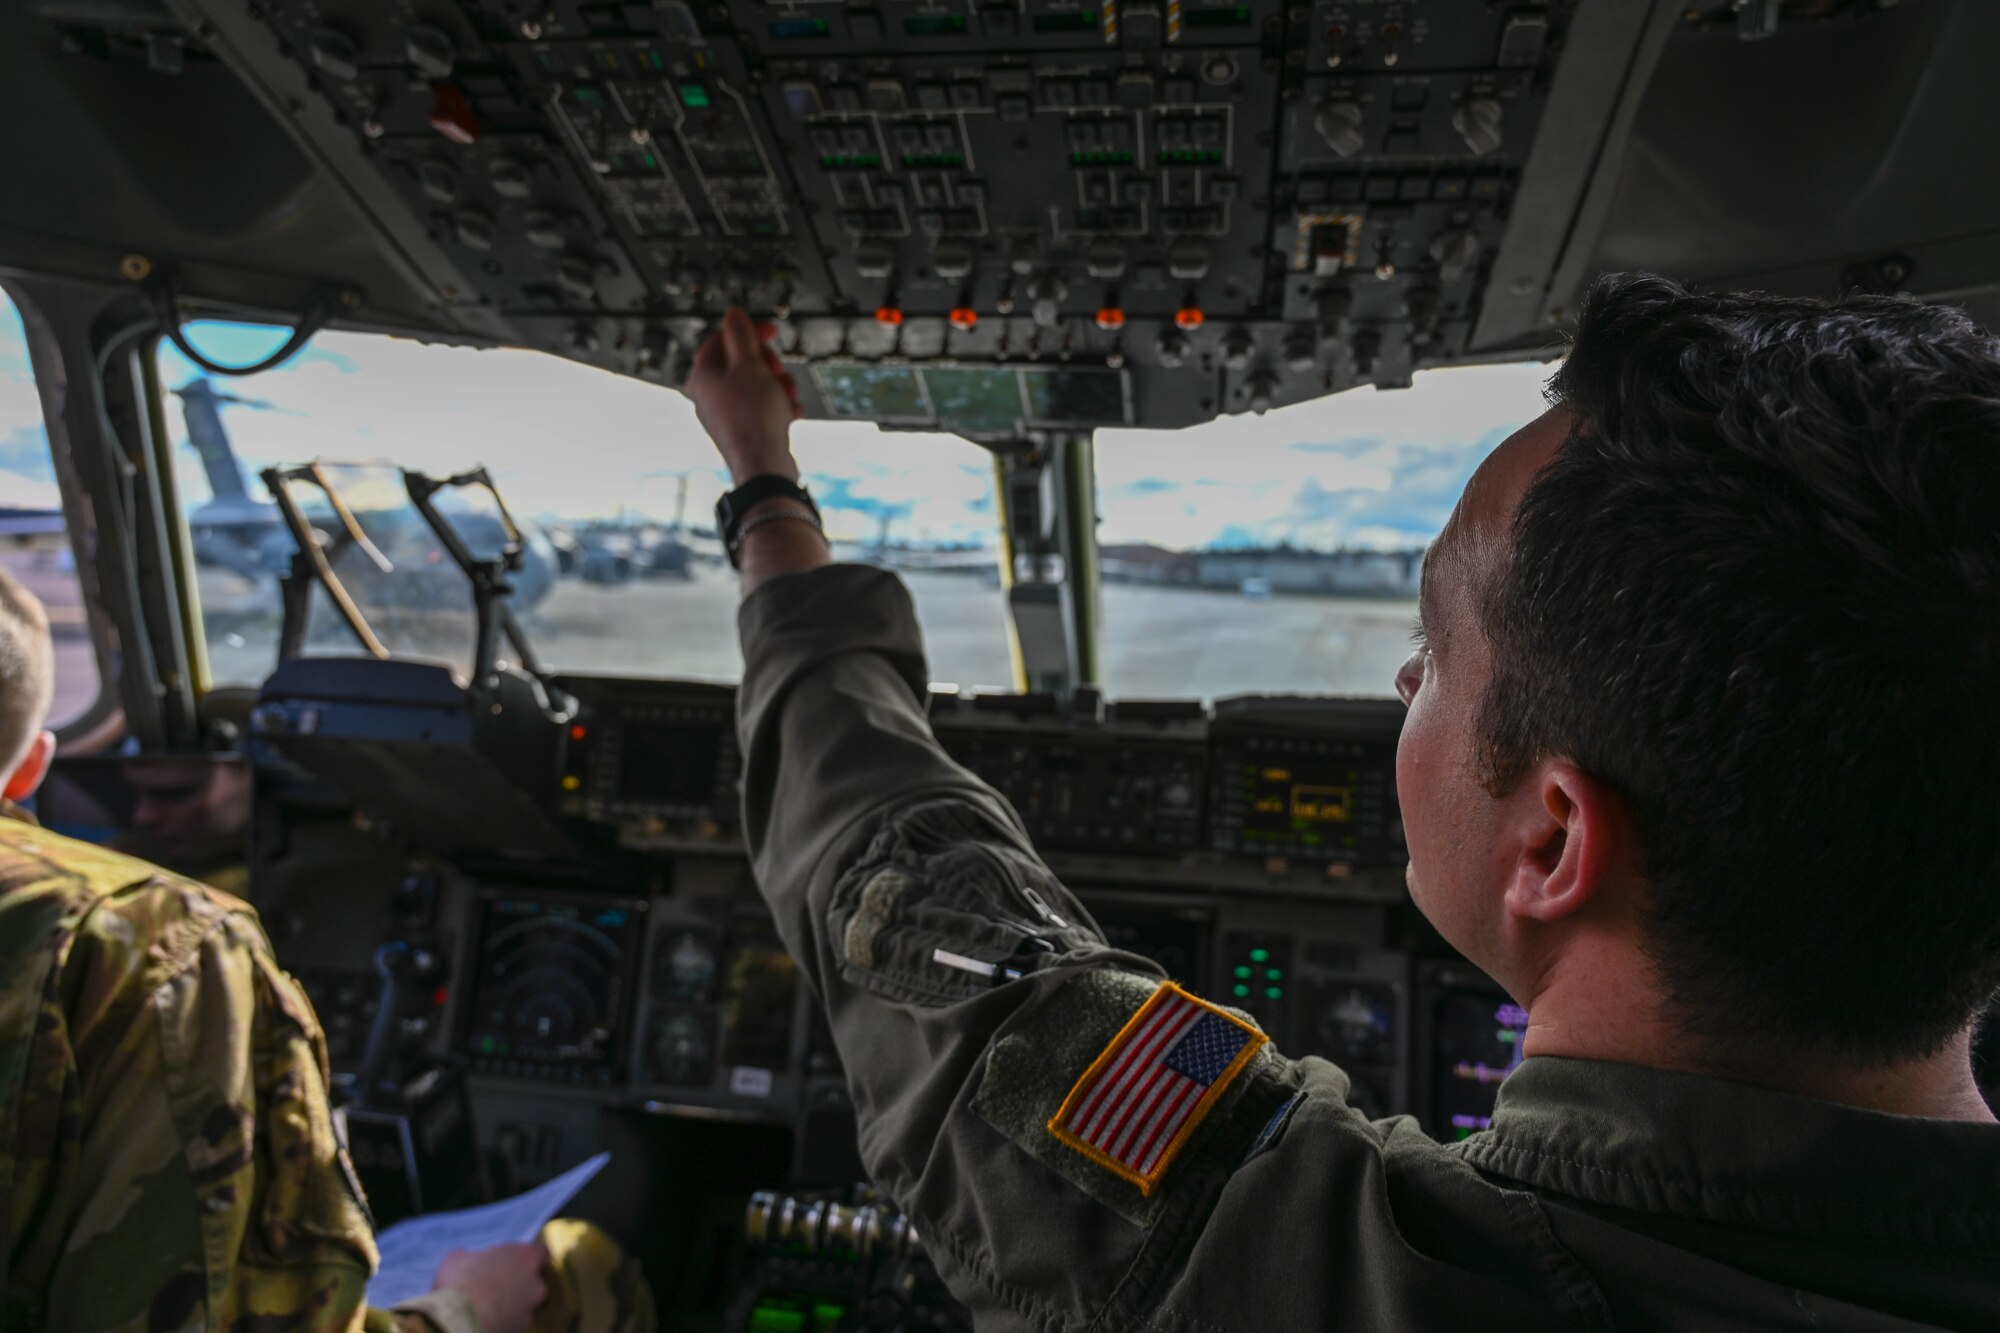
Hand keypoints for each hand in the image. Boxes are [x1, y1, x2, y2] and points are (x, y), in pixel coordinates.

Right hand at [432, 1239, 549, 1332]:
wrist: (461, 1320)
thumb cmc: (461, 1281)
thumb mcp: (457, 1259)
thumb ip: (470, 1258)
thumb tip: (464, 1261)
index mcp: (526, 1258)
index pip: (540, 1252)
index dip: (527, 1256)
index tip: (515, 1260)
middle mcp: (536, 1284)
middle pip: (534, 1282)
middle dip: (518, 1285)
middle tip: (495, 1287)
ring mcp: (529, 1311)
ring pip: (525, 1306)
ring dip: (510, 1307)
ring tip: (486, 1309)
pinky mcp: (520, 1332)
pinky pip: (514, 1326)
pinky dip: (503, 1324)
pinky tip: (484, 1323)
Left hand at [686, 308, 802, 484]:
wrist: (764, 466)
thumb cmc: (754, 416)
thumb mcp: (750, 365)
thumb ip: (741, 336)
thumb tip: (733, 315)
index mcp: (703, 376)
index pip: (722, 339)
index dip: (749, 331)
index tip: (771, 332)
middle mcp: (709, 396)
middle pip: (741, 362)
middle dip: (768, 363)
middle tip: (778, 369)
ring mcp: (726, 415)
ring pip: (755, 386)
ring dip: (778, 385)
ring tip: (788, 395)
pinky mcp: (743, 431)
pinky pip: (761, 408)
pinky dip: (778, 406)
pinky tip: (791, 413)